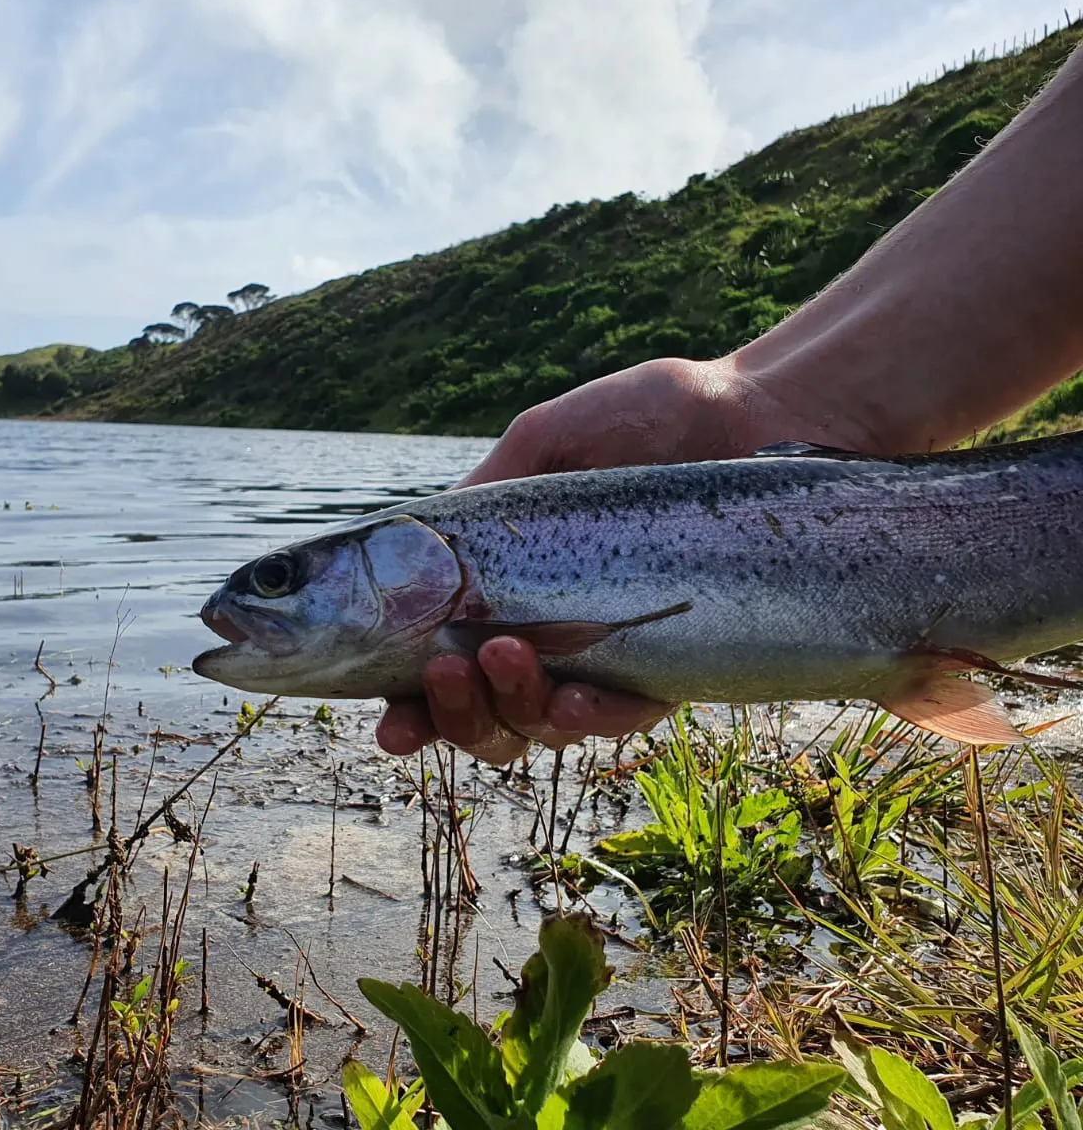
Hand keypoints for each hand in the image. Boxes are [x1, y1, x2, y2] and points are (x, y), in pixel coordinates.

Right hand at [374, 356, 829, 764]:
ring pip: (542, 726)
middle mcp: (551, 634)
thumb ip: (484, 496)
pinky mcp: (671, 662)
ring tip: (505, 655)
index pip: (446, 666)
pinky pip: (624, 714)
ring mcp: (608, 654)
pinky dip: (592, 714)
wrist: (751, 413)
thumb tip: (409, 553)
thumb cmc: (646, 417)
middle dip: (455, 712)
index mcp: (507, 589)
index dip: (413, 707)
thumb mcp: (543, 442)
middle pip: (485, 714)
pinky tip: (574, 694)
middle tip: (447, 666)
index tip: (387, 722)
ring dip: (511, 707)